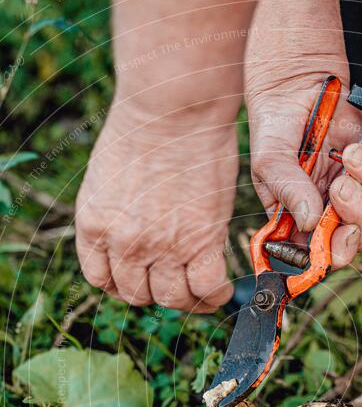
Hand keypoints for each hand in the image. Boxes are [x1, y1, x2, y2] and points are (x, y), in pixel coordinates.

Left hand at [75, 102, 235, 310]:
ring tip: (201, 288)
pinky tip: (222, 288)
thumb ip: (114, 214)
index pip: (102, 280)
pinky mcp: (200, 243)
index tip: (142, 280)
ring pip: (172, 299)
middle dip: (155, 292)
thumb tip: (133, 239)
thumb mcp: (108, 177)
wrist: (173, 107)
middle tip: (176, 279)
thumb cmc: (145, 127)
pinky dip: (215, 297)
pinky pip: (207, 290)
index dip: (123, 286)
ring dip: (187, 300)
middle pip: (137, 295)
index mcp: (94, 225)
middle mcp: (123, 242)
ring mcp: (162, 247)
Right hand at [246, 69, 361, 268]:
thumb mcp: (270, 160)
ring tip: (352, 151)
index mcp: (303, 219)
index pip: (326, 253)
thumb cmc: (276, 126)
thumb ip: (288, 192)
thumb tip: (310, 224)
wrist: (296, 81)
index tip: (341, 234)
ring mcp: (359, 185)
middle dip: (359, 215)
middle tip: (342, 186)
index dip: (337, 252)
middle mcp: (333, 209)